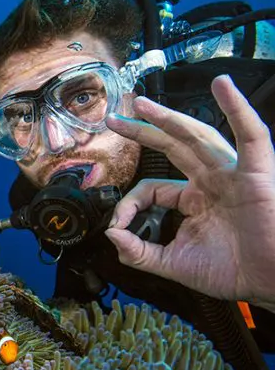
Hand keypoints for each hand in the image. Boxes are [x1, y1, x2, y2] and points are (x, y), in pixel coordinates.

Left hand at [104, 75, 274, 311]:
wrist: (269, 283)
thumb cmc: (232, 272)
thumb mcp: (173, 264)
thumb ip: (139, 253)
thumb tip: (110, 234)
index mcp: (192, 199)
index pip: (151, 188)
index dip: (128, 204)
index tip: (116, 226)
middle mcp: (210, 181)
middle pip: (171, 146)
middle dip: (142, 131)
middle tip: (113, 119)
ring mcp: (232, 174)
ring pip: (198, 137)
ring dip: (169, 118)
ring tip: (142, 104)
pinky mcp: (257, 174)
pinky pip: (252, 137)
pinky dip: (240, 110)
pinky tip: (224, 87)